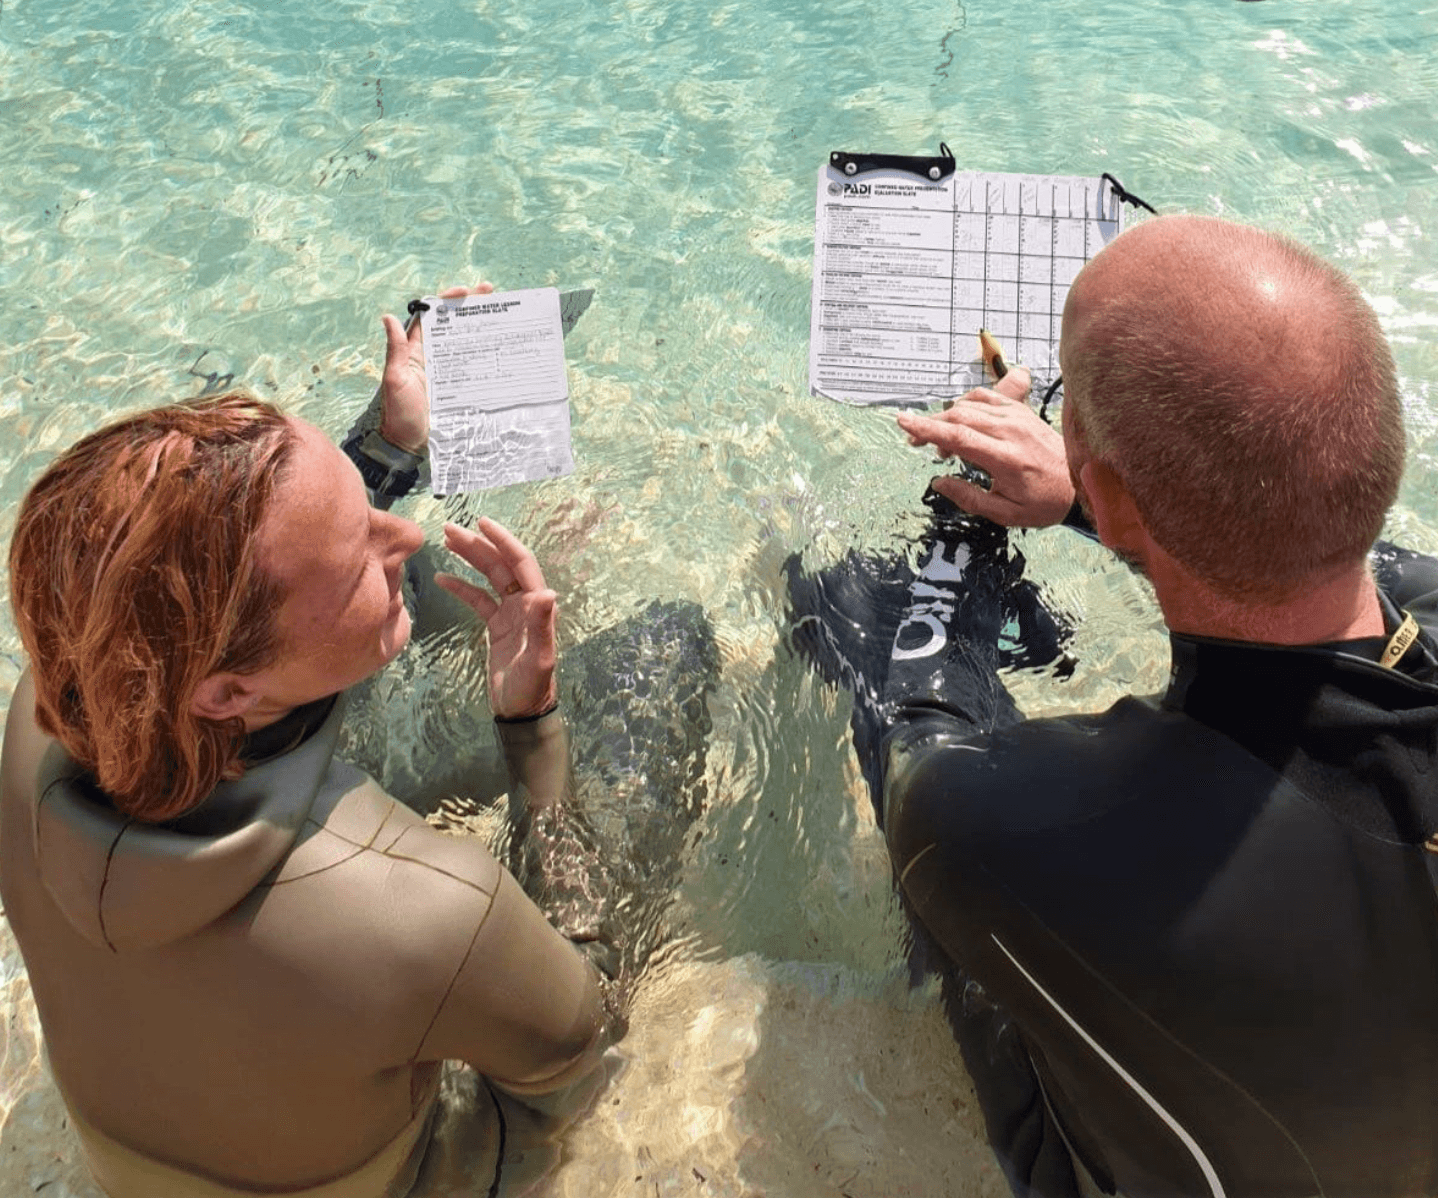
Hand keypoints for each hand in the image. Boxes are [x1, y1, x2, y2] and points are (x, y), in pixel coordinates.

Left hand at [378, 282, 494, 453]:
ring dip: (482, 326)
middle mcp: (433, 356)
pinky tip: (502, 345)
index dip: (446, 301)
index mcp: (416, 350)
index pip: (431, 317)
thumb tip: (388, 317)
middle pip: (453, 324)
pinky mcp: (460, 387)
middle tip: (490, 292)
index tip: (464, 291)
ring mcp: (448, 371)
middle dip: (470, 306)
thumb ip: (396, 350)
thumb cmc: (399, 414)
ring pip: (466, 341)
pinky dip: (488, 353)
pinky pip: (475, 365)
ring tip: (503, 312)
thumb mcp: (395, 380)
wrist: (410, 445)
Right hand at [434, 517, 558, 718]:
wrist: (521, 711)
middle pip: (501, 565)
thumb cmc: (532, 687)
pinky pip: (478, 599)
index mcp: (537, 605)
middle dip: (478, 545)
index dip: (503, 541)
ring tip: (445, 541)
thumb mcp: (538, 657)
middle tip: (449, 528)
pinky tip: (442, 577)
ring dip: (469, 558)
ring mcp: (510, 613)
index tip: (482, 522)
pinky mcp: (496, 626)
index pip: (521, 563)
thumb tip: (547, 591)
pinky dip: (462, 587)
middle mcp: (525, 603)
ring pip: (489, 577)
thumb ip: (541, 624)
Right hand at [895, 365, 1074, 526]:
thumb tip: (939, 482)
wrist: (1080, 484)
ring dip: (946, 417)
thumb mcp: (1006, 514)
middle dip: (930, 425)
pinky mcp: (1021, 410)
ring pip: (970, 404)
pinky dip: (966, 403)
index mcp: (1006, 458)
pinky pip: (986, 395)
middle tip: (916, 443)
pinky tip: (961, 419)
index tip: (904, 423)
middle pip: (958, 415)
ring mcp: (1017, 416)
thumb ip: (969, 498)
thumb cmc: (1045, 502)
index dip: (927, 428)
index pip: (958, 435)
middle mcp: (1011, 430)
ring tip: (940, 442)